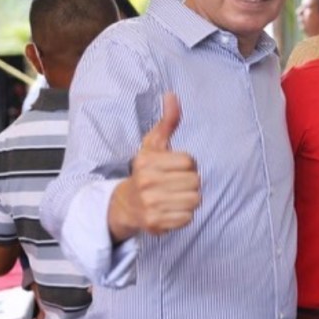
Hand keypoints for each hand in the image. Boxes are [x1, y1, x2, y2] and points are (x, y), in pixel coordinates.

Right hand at [108, 93, 201, 240]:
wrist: (124, 205)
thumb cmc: (145, 172)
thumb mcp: (152, 145)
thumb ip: (167, 122)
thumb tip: (172, 95)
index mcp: (147, 162)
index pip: (190, 162)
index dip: (187, 165)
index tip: (174, 168)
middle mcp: (146, 183)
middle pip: (195, 181)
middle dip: (189, 183)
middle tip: (174, 184)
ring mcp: (150, 204)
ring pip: (195, 200)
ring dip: (188, 199)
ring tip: (173, 197)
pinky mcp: (155, 223)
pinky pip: (187, 218)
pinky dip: (183, 215)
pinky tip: (170, 210)